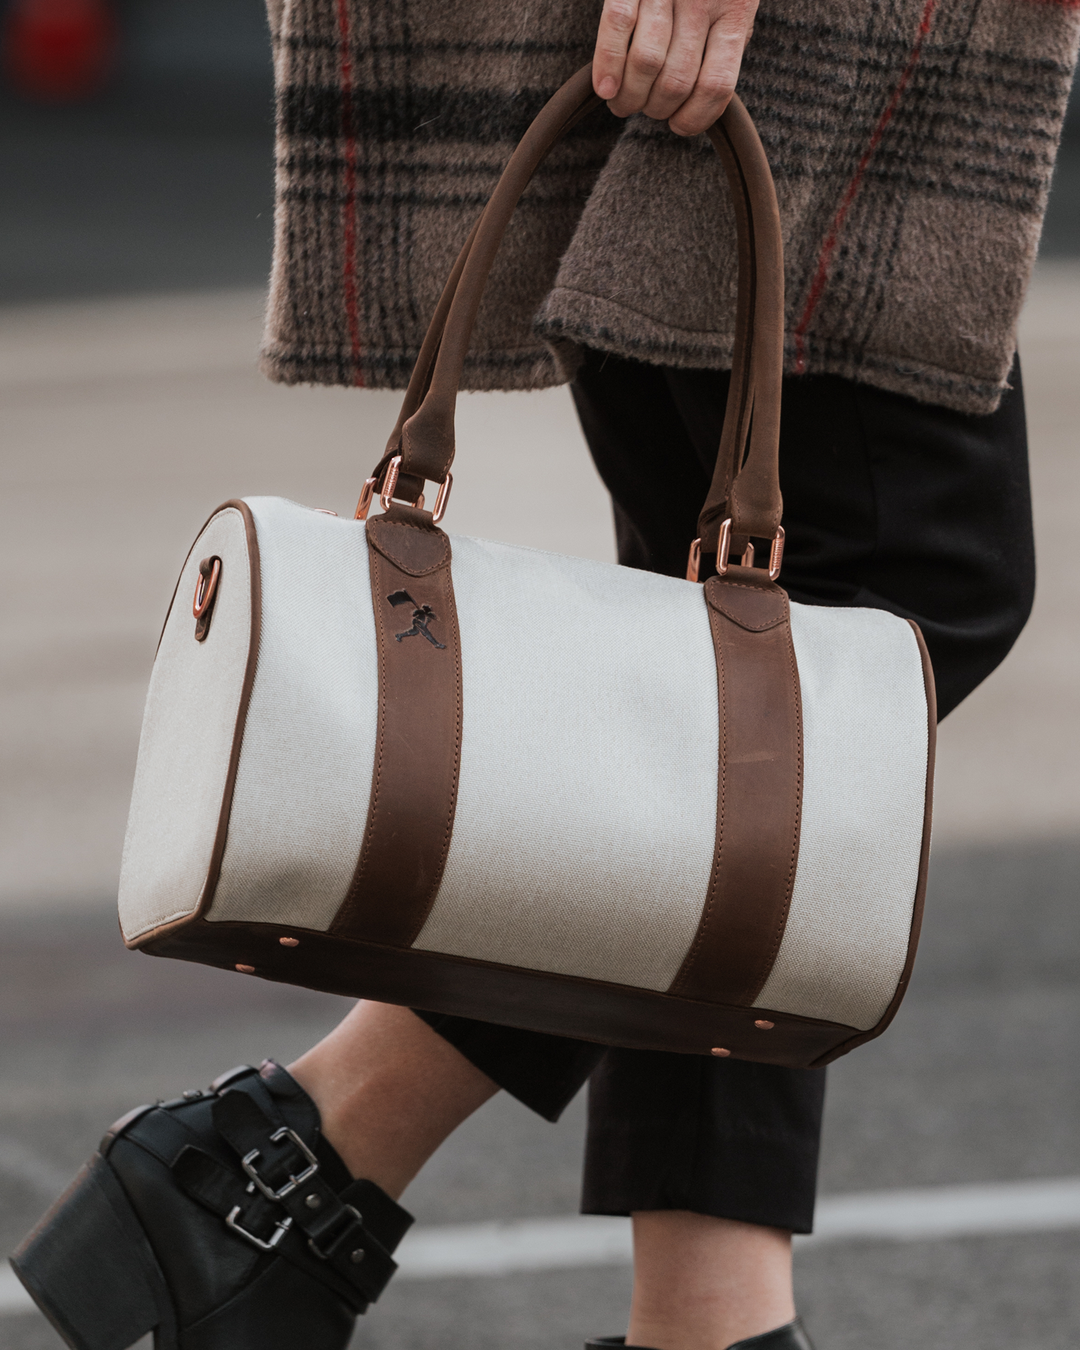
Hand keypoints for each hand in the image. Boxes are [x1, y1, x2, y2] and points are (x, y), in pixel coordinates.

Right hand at [592, 0, 757, 136]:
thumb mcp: (736, 6)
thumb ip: (726, 45)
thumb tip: (703, 102)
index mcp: (736, 13)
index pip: (716, 87)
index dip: (695, 119)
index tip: (680, 125)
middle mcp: (703, 0)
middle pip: (676, 82)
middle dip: (656, 109)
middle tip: (645, 109)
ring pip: (646, 62)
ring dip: (630, 97)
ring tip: (623, 103)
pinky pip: (618, 25)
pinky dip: (607, 63)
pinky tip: (605, 89)